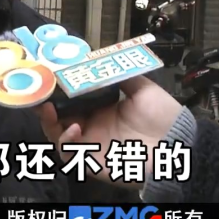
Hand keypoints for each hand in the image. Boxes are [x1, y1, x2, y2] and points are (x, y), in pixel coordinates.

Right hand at [35, 75, 182, 188]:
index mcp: (102, 108)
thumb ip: (120, 74)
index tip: (50, 73)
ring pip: (56, 133)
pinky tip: (75, 128)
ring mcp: (90, 143)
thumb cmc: (162, 116)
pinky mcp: (90, 160)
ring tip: (49, 108)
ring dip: (49, 120)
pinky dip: (65, 139)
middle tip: (40, 90)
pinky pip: (68, 152)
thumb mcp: (142, 88)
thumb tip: (100, 58)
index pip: (73, 97)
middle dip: (46, 102)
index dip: (59, 87)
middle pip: (58, 115)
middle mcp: (92, 125)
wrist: (177, 146)